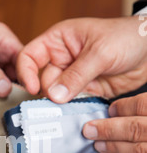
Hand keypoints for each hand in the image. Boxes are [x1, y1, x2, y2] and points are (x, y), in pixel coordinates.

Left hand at [0, 0, 22, 96]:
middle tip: (14, 107)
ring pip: (2, 73)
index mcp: (4, 38)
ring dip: (1, 87)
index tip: (26, 98)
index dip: (28, 80)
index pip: (25, 62)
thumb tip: (4, 89)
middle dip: (15, 87)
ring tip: (3, 105)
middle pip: (15, 70)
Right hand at [17, 16, 146, 101]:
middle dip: (49, 94)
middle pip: (43, 81)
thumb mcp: (99, 53)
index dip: (27, 72)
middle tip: (58, 104)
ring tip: (66, 112)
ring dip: (60, 105)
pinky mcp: (85, 91)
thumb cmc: (126, 37)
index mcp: (59, 41)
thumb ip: (76, 75)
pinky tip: (75, 115)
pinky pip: (71, 103)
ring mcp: (72, 77)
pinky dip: (71, 110)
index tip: (33, 89)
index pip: (30, 56)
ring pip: (56, 95)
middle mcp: (62, 59)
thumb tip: (54, 96)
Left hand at [83, 93, 146, 152]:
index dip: (123, 107)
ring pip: (138, 151)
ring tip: (99, 146)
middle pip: (135, 128)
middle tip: (89, 130)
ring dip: (115, 148)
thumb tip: (119, 109)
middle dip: (109, 130)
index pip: (142, 105)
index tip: (109, 110)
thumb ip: (144, 107)